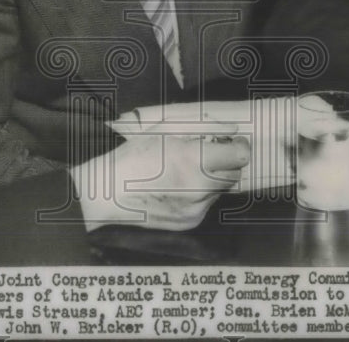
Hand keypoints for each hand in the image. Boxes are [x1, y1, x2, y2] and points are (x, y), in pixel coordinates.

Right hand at [72, 130, 250, 231]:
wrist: (108, 193)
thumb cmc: (134, 156)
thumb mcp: (166, 130)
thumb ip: (203, 127)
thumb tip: (230, 129)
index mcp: (195, 160)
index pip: (240, 156)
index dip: (239, 146)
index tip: (232, 143)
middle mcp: (200, 187)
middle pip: (234, 174)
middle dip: (225, 163)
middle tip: (206, 155)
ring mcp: (196, 208)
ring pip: (219, 190)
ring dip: (210, 180)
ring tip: (182, 173)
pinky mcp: (191, 222)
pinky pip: (205, 205)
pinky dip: (198, 196)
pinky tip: (174, 189)